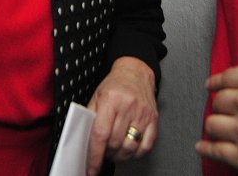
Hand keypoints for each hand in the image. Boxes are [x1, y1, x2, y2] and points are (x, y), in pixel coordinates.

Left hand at [86, 57, 157, 174]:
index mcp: (111, 100)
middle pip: (115, 143)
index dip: (94, 155)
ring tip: (115, 151)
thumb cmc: (115, 85)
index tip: (91, 168)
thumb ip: (90, 117)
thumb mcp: (96, 96)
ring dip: (120, 156)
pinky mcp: (153, 120)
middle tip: (103, 151)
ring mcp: (143, 114)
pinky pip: (146, 146)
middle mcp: (128, 107)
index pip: (101, 134)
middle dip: (106, 153)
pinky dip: (136, 154)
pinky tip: (129, 150)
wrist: (136, 72)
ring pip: (130, 148)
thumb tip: (84, 141)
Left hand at [198, 30, 237, 175]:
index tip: (213, 86)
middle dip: (222, 105)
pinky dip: (207, 148)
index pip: (226, 77)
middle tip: (227, 110)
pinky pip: (215, 150)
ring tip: (222, 127)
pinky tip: (205, 146)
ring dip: (216, 125)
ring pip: (213, 124)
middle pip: (219, 101)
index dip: (218, 83)